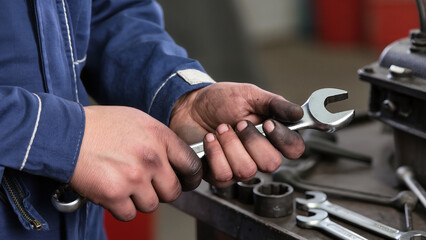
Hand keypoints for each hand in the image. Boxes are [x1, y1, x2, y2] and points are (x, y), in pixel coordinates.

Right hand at [69, 106, 201, 220]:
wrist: (67, 134)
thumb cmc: (100, 125)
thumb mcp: (139, 121)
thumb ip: (160, 140)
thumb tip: (174, 159)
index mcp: (160, 137)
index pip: (192, 165)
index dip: (191, 177)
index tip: (186, 181)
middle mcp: (151, 158)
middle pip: (174, 191)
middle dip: (162, 191)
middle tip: (149, 185)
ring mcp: (133, 177)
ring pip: (151, 205)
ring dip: (140, 200)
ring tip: (125, 185)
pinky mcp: (114, 194)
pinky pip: (129, 214)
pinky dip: (121, 208)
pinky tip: (113, 193)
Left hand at [170, 82, 304, 186]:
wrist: (189, 106)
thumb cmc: (220, 101)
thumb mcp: (249, 95)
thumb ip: (274, 104)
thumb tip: (298, 113)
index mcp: (272, 135)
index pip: (294, 149)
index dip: (284, 139)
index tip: (268, 124)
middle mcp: (258, 155)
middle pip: (271, 164)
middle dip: (252, 141)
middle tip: (238, 123)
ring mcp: (239, 167)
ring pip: (246, 170)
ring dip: (230, 145)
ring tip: (220, 128)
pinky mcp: (218, 174)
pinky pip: (224, 175)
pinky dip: (214, 153)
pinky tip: (209, 139)